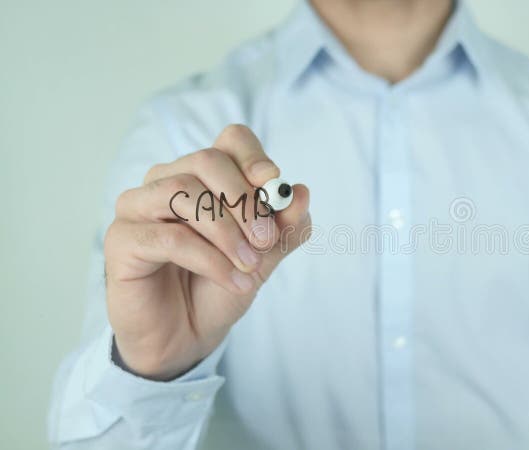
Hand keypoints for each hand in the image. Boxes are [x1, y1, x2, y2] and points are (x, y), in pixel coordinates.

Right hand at [104, 125, 310, 379]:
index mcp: (204, 177)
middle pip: (207, 161)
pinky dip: (210, 260)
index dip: (254, 157)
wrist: (186, 338)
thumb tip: (301, 193)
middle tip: (266, 238)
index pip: (230, 141)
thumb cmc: (218, 288)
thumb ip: (284, 227)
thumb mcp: (263, 257)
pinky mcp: (122, 240)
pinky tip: (234, 281)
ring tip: (251, 265)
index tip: (274, 185)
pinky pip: (169, 238)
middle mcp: (167, 182)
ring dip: (227, 231)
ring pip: (183, 193)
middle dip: (244, 199)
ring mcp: (138, 207)